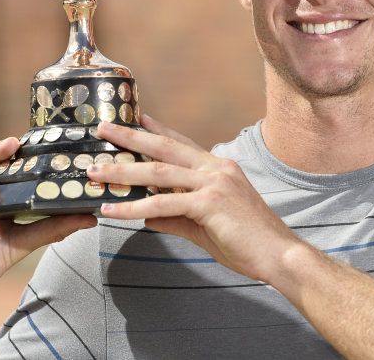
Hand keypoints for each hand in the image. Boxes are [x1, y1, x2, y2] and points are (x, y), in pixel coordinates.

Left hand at [91, 116, 305, 283]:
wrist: (278, 254)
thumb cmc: (248, 242)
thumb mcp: (206, 226)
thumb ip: (176, 218)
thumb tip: (148, 216)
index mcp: (219, 168)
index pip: (181, 143)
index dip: (157, 130)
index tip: (136, 118)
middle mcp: (216, 168)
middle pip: (164, 147)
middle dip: (131, 137)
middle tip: (104, 129)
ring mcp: (214, 183)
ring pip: (158, 172)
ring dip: (123, 171)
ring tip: (95, 172)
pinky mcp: (209, 203)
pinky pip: (163, 204)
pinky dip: (133, 208)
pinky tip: (112, 211)